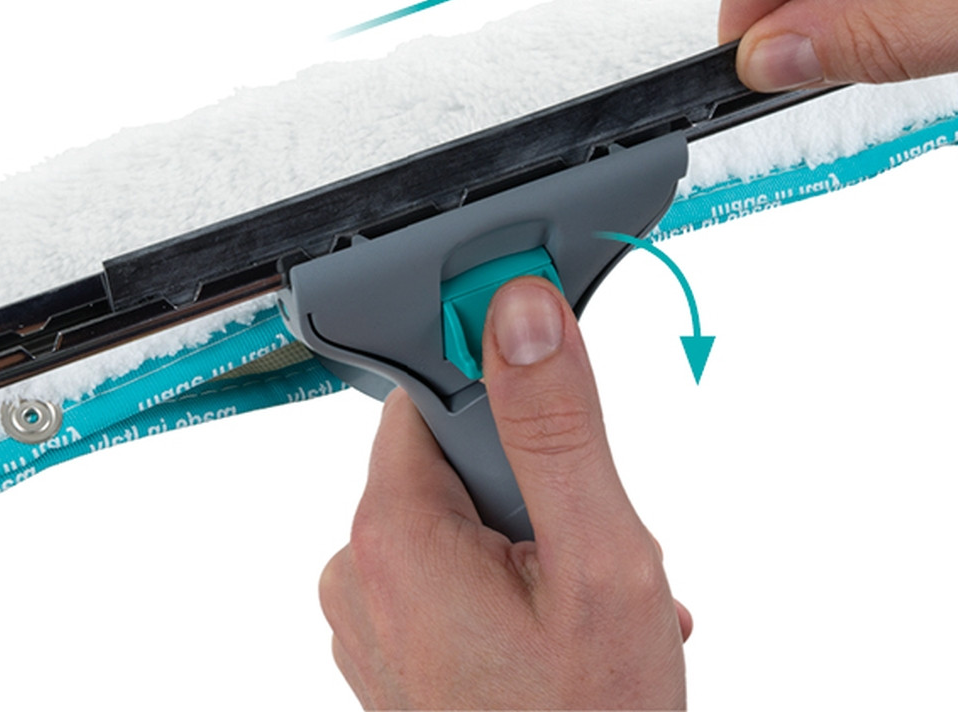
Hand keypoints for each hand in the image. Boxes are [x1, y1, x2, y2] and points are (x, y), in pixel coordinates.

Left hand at [319, 278, 690, 710]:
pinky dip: (510, 578)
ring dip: (532, 537)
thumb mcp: (596, 560)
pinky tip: (559, 625)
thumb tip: (522, 312)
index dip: (499, 390)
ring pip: (461, 515)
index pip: (428, 395)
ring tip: (580, 600)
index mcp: (392, 534)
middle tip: (585, 544)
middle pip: (452, 457)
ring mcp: (375, 616)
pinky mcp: (399, 644)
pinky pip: (452, 569)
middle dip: (532, 484)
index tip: (551, 400)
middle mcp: (362, 571)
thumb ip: (556, 425)